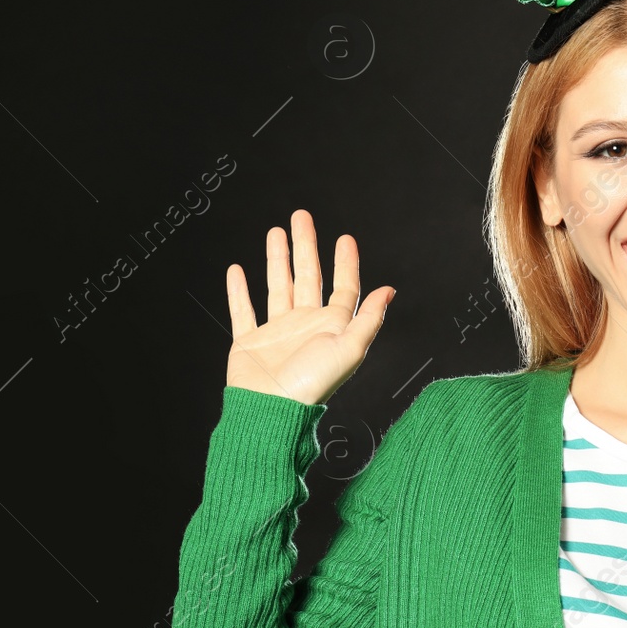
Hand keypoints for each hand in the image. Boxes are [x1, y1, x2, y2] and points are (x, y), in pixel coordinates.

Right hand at [223, 209, 394, 405]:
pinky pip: (242, 310)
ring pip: (277, 286)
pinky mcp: (250, 342)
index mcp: (332, 326)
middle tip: (301, 216)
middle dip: (305, 245)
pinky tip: (237, 270)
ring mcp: (277, 332)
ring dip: (276, 259)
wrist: (272, 411)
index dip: (345, 262)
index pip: (343, 287)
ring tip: (275, 232)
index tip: (345, 238)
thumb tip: (389, 290)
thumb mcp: (349, 349)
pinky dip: (239, 291)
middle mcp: (306, 325)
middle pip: (308, 277)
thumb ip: (369, 318)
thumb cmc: (312, 384)